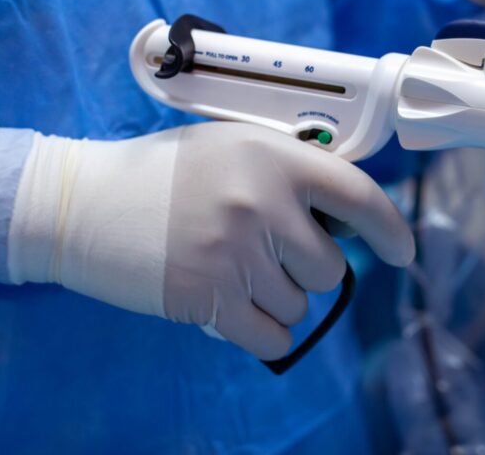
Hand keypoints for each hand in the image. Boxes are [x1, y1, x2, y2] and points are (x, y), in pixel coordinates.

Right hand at [0, 123, 414, 359]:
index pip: (359, 196)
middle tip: (261, 252)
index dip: (391, 230)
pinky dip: (263, 332)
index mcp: (274, 157)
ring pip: (300, 304)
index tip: (402, 253)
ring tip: (229, 269)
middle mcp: (262, 203)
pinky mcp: (209, 300)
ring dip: (275, 297)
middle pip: (330, 268)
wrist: (82, 202)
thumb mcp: (232, 146)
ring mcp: (236, 253)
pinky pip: (272, 338)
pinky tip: (234, 309)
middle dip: (305, 268)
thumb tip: (345, 215)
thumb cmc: (161, 172)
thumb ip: (289, 171)